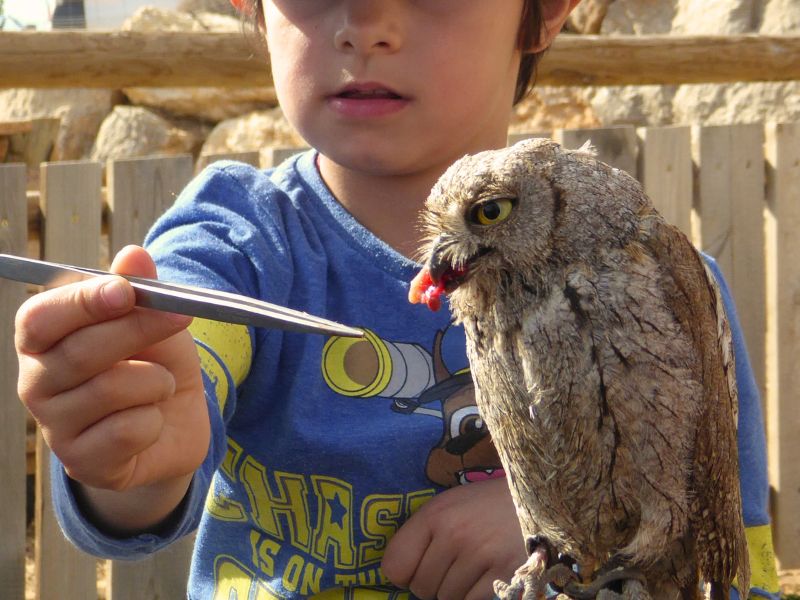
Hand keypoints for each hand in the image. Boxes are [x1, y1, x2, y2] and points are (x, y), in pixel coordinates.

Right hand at [15, 245, 208, 531]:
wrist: (175, 423)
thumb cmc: (154, 361)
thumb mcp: (155, 320)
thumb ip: (141, 290)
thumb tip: (134, 255)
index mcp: (43, 340)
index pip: (39, 319)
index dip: (80, 303)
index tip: (125, 292)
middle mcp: (36, 383)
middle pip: (79, 353)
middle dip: (137, 331)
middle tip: (180, 318)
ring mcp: (55, 427)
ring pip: (109, 391)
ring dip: (155, 381)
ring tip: (161, 384)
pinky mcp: (83, 463)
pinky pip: (127, 432)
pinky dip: (154, 420)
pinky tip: (152, 420)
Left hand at [381, 477, 525, 599]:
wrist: (538, 498)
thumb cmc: (487, 504)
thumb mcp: (450, 505)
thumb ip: (423, 534)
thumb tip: (398, 575)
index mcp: (435, 514)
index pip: (394, 565)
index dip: (404, 572)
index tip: (416, 568)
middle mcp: (454, 534)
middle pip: (421, 587)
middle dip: (433, 582)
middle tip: (454, 564)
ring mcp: (481, 555)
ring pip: (446, 598)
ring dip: (456, 590)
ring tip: (474, 565)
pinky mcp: (505, 574)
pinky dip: (477, 594)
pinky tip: (489, 573)